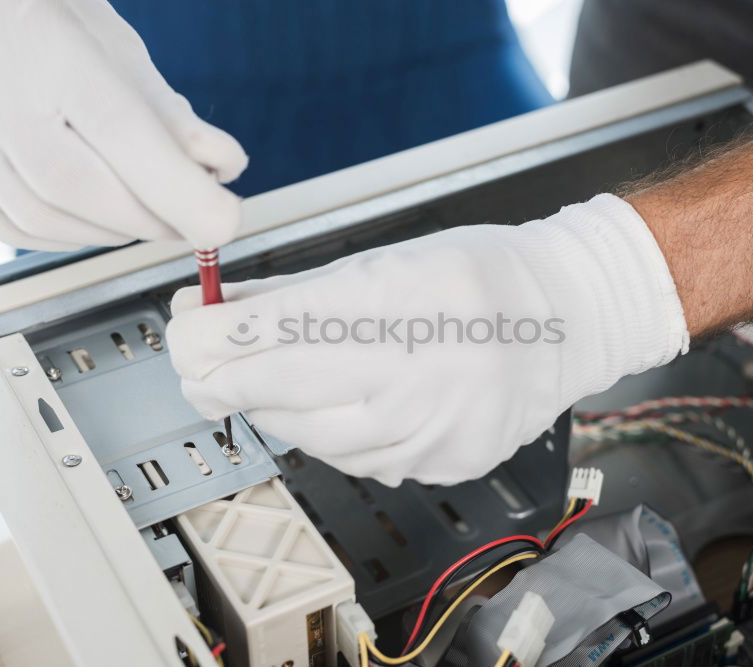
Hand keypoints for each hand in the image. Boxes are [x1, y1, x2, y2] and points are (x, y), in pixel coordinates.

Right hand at [0, 0, 245, 249]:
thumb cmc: (47, 24)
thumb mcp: (118, 50)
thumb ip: (171, 115)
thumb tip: (223, 169)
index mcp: (46, 48)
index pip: (122, 133)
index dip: (180, 190)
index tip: (224, 221)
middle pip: (81, 188)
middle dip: (152, 217)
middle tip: (189, 217)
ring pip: (46, 220)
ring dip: (112, 230)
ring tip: (141, 209)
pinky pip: (13, 229)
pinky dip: (68, 234)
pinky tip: (91, 214)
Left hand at [166, 195, 688, 485]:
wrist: (567, 319)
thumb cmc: (480, 275)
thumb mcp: (387, 260)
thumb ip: (297, 292)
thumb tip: (218, 308)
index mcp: (399, 303)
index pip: (273, 332)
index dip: (212, 338)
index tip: (184, 333)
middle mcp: (416, 373)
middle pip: (279, 393)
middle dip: (222, 380)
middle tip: (199, 367)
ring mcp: (431, 429)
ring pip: (310, 437)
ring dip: (274, 410)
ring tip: (270, 382)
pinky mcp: (441, 463)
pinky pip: (357, 460)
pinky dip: (329, 435)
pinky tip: (332, 408)